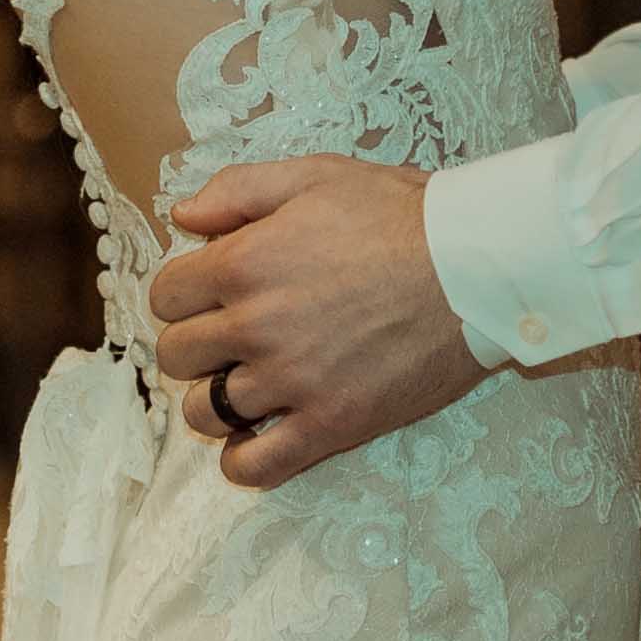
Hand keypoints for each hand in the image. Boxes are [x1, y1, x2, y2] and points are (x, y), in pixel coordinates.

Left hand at [148, 158, 493, 491]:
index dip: (184, 294)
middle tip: (230, 336)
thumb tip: (184, 217)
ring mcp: (292, 381)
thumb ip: (239, 189)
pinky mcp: (331, 424)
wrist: (476, 267)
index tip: (211, 294)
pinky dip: (242, 459)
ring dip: (216, 398)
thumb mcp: (317, 175)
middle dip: (195, 344)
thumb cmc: (400, 215)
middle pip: (177, 356)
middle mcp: (256, 327)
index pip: (164, 297)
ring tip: (248, 383)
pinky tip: (255, 437)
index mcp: (243, 263)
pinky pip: (256, 465)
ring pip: (205, 412)